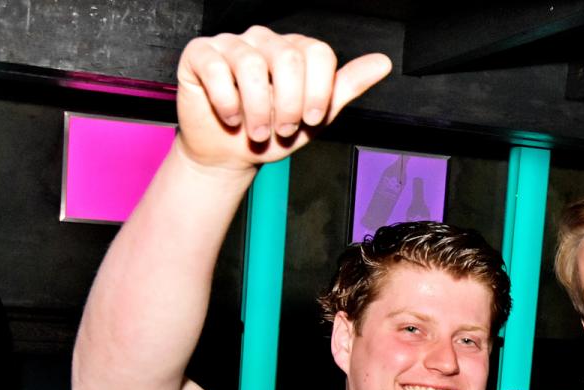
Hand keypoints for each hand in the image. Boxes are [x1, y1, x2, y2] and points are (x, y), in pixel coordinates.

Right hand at [175, 26, 390, 170]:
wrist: (231, 154)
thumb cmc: (273, 133)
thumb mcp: (315, 117)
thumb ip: (345, 88)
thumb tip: (382, 62)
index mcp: (295, 51)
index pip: (318, 53)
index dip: (318, 91)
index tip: (311, 120)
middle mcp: (265, 40)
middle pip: (288, 58)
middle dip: (288, 105)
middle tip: (282, 130)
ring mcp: (231, 44)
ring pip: (252, 64)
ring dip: (257, 110)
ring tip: (257, 131)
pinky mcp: (200, 54)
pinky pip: (217, 68)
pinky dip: (227, 101)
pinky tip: (231, 117)